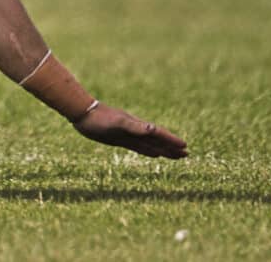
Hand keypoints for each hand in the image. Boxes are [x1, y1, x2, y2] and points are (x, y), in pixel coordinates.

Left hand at [73, 102, 187, 158]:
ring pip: (150, 144)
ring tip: (176, 156)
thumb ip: (135, 127)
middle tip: (187, 155)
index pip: (159, 134)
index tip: (185, 147)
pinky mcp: (120, 139)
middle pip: (158, 140)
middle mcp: (135, 130)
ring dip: (163, 150)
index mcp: (137, 126)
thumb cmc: (100, 118)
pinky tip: (154, 154)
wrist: (83, 114)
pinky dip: (149, 151)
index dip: (171, 141)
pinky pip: (139, 146)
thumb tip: (153, 129)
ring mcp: (128, 135)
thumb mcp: (118, 123)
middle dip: (171, 147)